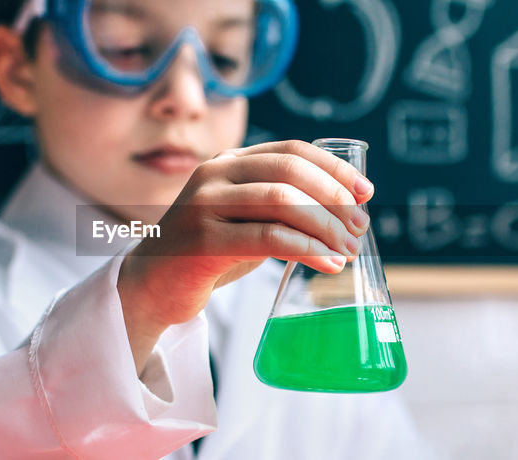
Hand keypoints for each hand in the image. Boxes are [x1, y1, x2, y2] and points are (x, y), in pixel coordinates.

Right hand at [116, 140, 372, 373]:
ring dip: (325, 226)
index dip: (334, 168)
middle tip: (359, 226)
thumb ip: (279, 204)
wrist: (152, 285)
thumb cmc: (207, 252)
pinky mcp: (203, 241)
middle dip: (335, 198)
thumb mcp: (244, 217)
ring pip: (283, 202)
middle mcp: (215, 175)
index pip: (291, 150)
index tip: (365, 192)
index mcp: (229, 161)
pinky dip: (307, 250)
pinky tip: (328, 263)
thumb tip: (346, 209)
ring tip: (347, 248)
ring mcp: (206, 205)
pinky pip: (268, 238)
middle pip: (290, 172)